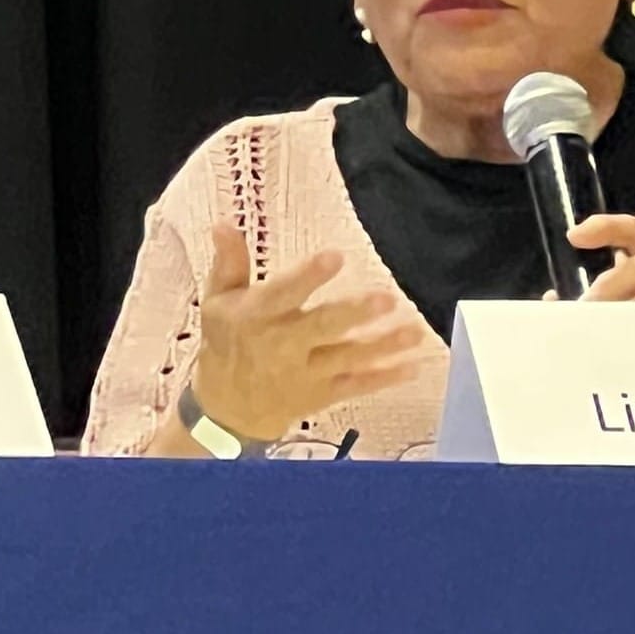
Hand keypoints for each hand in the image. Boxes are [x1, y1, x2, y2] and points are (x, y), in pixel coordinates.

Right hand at [191, 223, 428, 439]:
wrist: (226, 410)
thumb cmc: (228, 342)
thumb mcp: (219, 300)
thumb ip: (230, 263)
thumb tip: (225, 223)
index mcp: (257, 316)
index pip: (283, 294)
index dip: (308, 277)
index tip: (335, 257)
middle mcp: (282, 345)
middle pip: (322, 327)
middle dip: (355, 314)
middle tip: (388, 298)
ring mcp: (305, 373)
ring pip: (348, 357)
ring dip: (384, 346)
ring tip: (415, 331)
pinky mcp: (322, 394)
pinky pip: (356, 385)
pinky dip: (385, 378)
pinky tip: (414, 365)